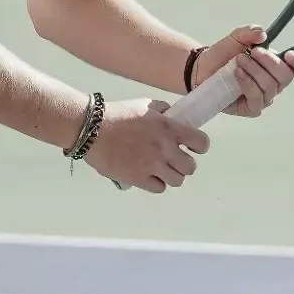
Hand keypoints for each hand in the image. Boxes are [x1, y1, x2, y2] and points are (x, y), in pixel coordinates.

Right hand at [85, 98, 210, 192]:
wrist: (92, 129)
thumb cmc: (118, 113)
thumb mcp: (144, 105)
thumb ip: (162, 110)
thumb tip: (172, 114)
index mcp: (169, 128)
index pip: (201, 143)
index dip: (199, 146)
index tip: (193, 146)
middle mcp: (165, 149)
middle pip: (190, 167)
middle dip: (184, 163)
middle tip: (174, 159)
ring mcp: (152, 166)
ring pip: (177, 181)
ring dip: (171, 175)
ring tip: (161, 170)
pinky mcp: (138, 179)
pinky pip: (159, 188)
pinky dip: (156, 183)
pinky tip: (149, 175)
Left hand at [192, 25, 293, 116]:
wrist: (202, 70)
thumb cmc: (223, 55)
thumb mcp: (235, 38)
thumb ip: (249, 33)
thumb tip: (263, 34)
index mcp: (278, 65)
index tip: (290, 55)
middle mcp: (276, 83)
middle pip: (286, 76)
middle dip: (270, 62)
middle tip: (253, 52)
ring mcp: (265, 97)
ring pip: (271, 87)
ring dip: (254, 71)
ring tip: (238, 62)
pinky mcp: (252, 108)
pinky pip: (257, 99)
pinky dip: (248, 84)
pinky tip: (237, 74)